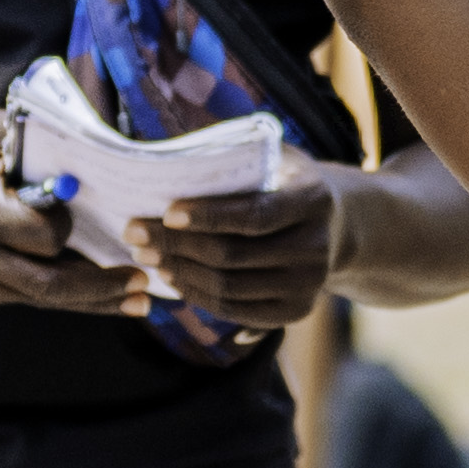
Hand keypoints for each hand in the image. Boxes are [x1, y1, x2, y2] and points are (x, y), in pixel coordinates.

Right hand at [0, 108, 129, 316]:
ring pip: (41, 298)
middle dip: (103, 289)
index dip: (72, 227)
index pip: (48, 238)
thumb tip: (113, 160)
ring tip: (134, 299)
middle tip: (147, 286)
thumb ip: (48, 150)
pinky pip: (22, 295)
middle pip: (52, 286)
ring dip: (89, 299)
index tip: (90, 211)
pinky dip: (57, 291)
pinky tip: (92, 291)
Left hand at [136, 164, 344, 335]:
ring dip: (179, 271)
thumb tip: (168, 158)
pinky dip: (198, 295)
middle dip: (176, 245)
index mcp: (313, 200)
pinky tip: (173, 277)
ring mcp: (309, 285)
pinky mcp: (295, 311)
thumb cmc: (283, 182)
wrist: (334, 225)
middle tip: (134, 233)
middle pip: (233, 255)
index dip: (208, 217)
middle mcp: (317, 247)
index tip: (166, 212)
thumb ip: (233, 156)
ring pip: (229, 287)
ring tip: (147, 254)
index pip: (254, 216)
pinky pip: (235, 310)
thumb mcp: (271, 157)